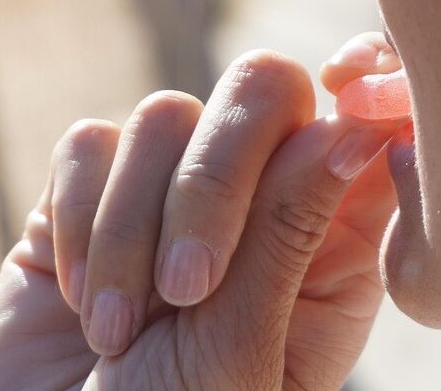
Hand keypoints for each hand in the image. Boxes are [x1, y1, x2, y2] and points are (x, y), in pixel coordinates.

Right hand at [0, 41, 404, 389]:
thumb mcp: (240, 350)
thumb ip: (290, 231)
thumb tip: (355, 123)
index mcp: (329, 250)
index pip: (359, 129)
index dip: (363, 92)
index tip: (352, 104)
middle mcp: (253, 207)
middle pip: (260, 92)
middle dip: (214, 180)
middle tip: (189, 288)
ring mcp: (163, 195)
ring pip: (163, 115)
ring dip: (130, 229)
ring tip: (118, 333)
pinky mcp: (83, 197)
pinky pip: (86, 144)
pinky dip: (78, 222)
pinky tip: (80, 302)